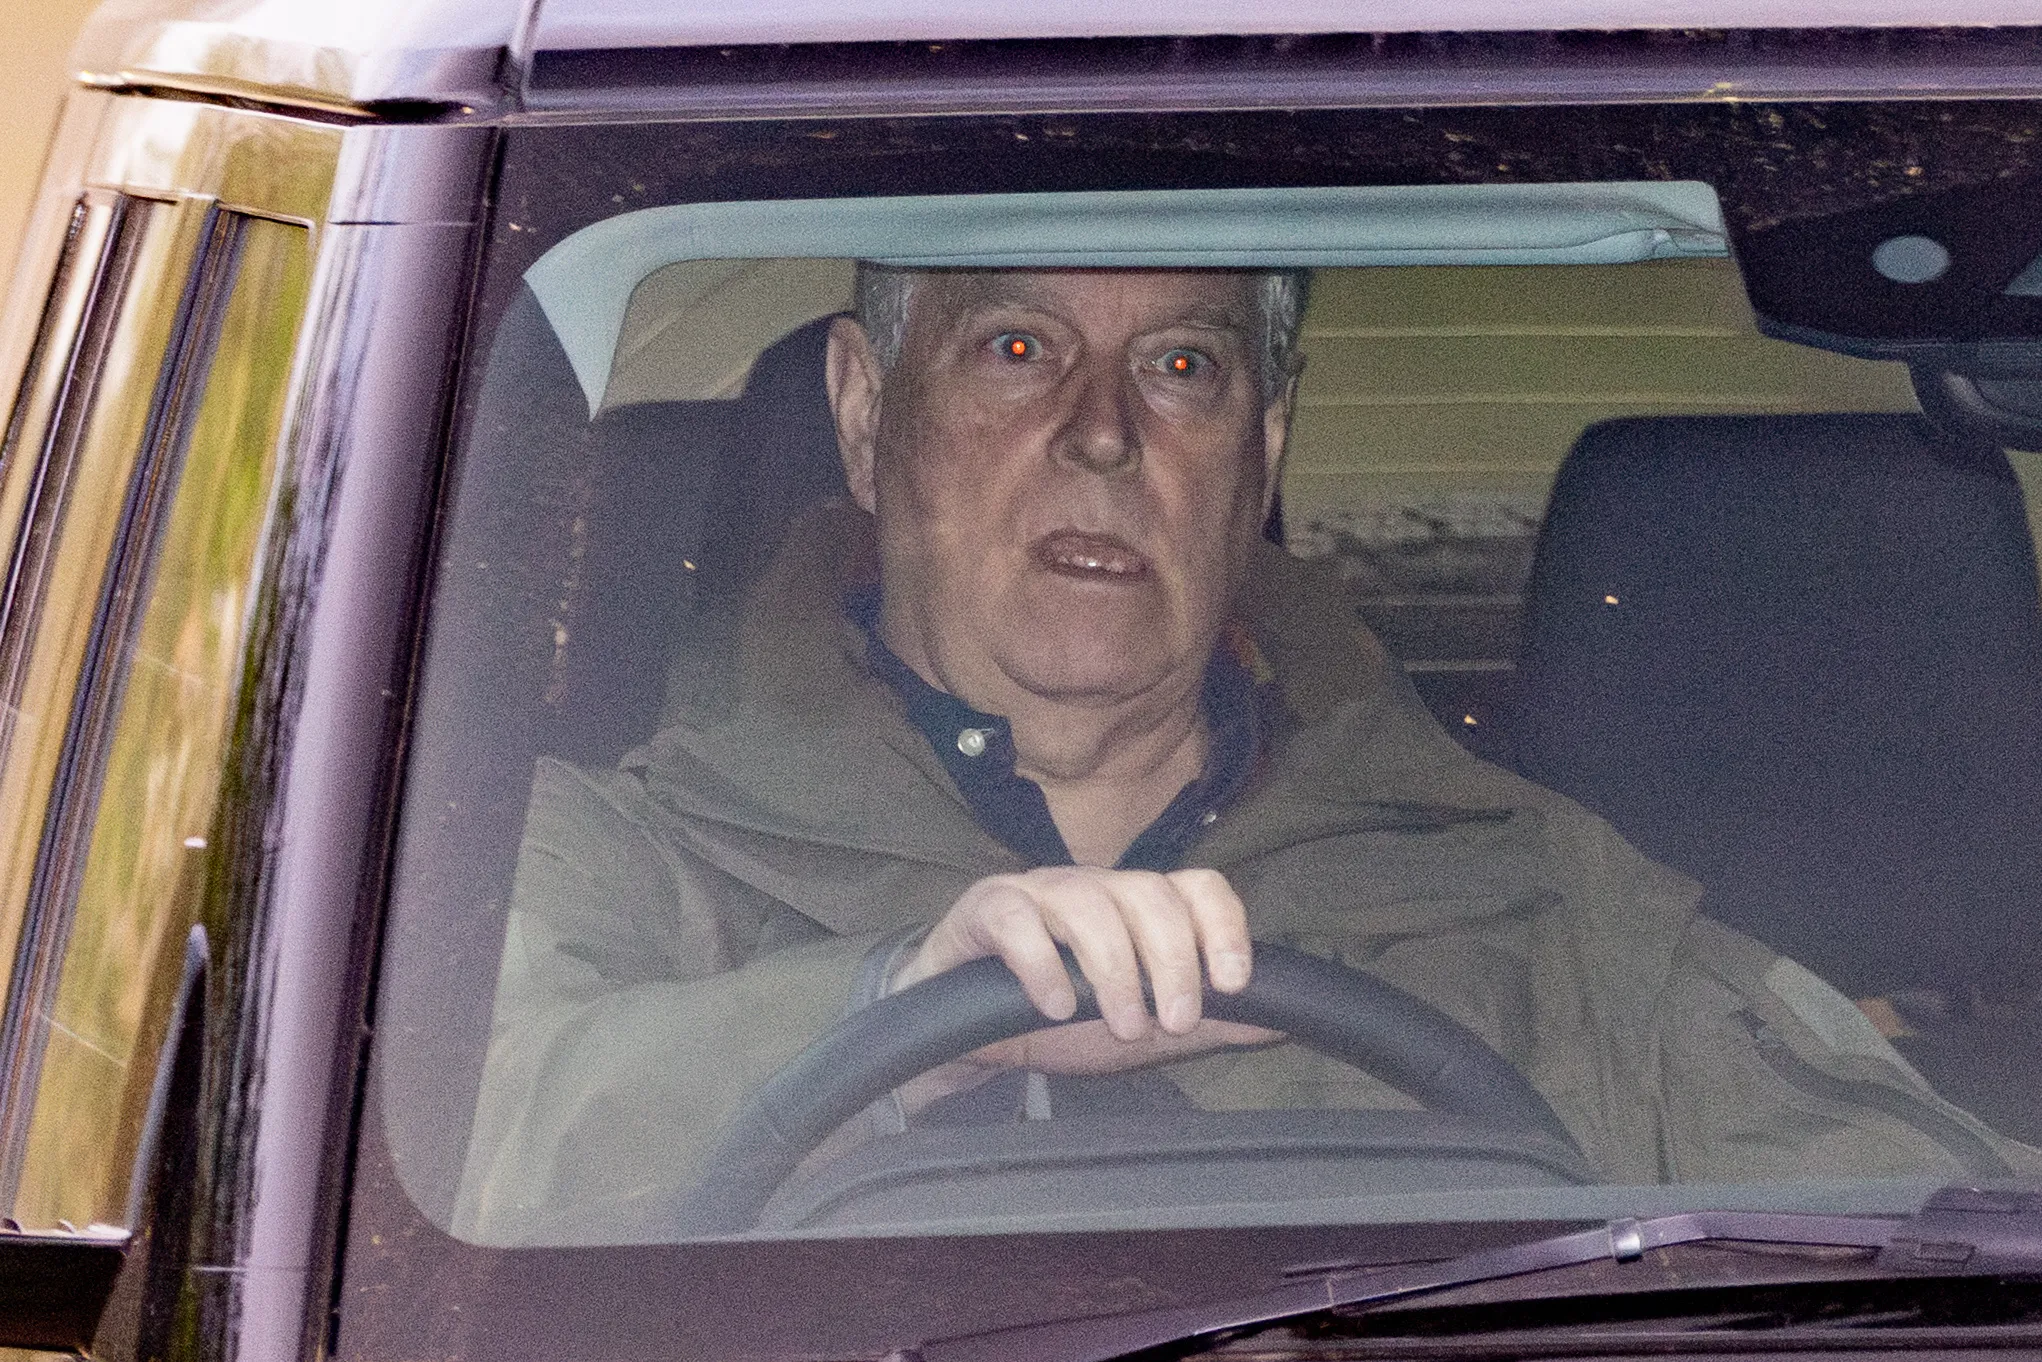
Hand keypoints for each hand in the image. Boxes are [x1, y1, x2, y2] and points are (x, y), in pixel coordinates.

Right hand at [888, 866, 1281, 1084]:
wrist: (968, 1038)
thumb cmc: (1062, 1021)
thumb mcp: (1146, 1031)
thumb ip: (1211, 1025)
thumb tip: (1283, 1021)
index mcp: (1138, 907)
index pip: (1196, 886)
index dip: (1223, 927)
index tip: (1231, 983)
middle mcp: (1095, 889)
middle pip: (1150, 894)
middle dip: (1172, 962)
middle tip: (1172, 1023)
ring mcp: (1038, 892)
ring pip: (1090, 905)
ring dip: (1115, 971)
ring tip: (1122, 1024)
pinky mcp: (985, 910)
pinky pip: (1017, 920)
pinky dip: (1042, 966)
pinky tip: (1055, 1007)